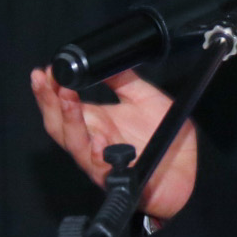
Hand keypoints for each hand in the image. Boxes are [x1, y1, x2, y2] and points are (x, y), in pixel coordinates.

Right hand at [29, 67, 198, 220]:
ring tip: (67, 99)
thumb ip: (124, 80)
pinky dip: (97, 154)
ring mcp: (103, 160)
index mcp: (97, 121)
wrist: (189, 169)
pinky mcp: (118, 177)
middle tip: (46, 80)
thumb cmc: (166, 139)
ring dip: (69, 120)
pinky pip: (102, 168)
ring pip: (75, 144)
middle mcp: (93, 140)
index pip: (62, 105)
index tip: (47, 71)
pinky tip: (97, 141)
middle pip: (58, 124)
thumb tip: (104, 59)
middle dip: (49, 102)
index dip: (50, 89)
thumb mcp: (145, 98)